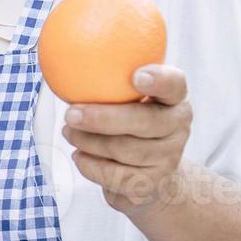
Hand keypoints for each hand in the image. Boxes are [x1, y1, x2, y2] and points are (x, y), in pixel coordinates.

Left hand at [62, 64, 191, 216]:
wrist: (155, 177)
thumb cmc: (133, 124)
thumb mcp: (130, 99)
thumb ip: (111, 79)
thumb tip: (63, 55)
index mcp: (174, 99)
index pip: (174, 84)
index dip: (158, 80)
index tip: (135, 76)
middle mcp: (178, 128)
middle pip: (145, 122)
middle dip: (103, 118)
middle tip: (71, 114)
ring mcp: (168, 159)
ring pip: (124, 149)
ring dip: (88, 141)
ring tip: (69, 131)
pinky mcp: (152, 184)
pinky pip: (115, 175)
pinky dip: (90, 164)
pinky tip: (78, 154)